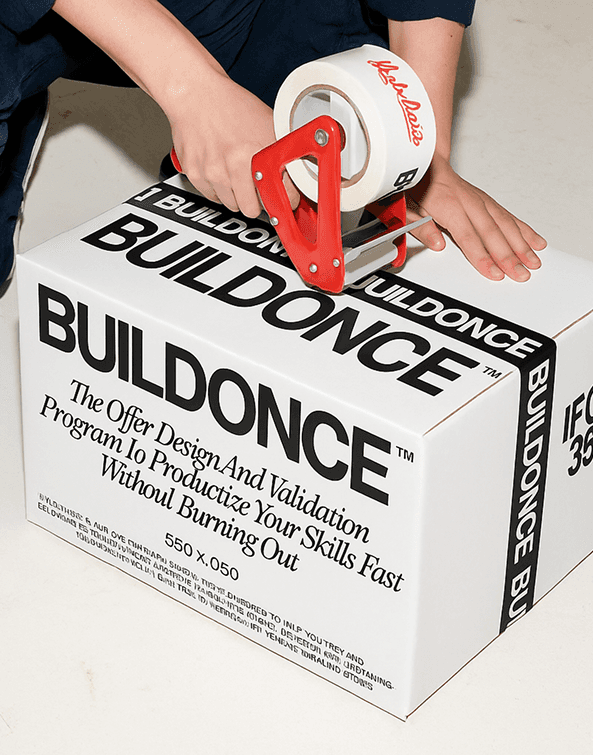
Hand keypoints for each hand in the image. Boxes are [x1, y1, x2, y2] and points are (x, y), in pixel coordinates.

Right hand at [166, 70, 299, 217]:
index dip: (285, 201)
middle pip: (252, 209)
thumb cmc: (232, 106)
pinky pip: (212, 196)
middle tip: (257, 188)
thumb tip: (299, 174)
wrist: (196, 93)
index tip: (285, 202)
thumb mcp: (269, 125)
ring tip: (236, 172)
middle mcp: (234, 165)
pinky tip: (220, 168)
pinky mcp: (195, 174)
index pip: (279, 197)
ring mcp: (213, 172)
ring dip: (236, 195)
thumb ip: (284, 152)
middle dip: (256, 201)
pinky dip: (217, 188)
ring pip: (231, 205)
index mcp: (257, 153)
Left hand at [406, 153, 546, 281]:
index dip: (482, 256)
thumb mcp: (405, 208)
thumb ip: (421, 228)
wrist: (424, 161)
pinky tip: (535, 242)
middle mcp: (467, 202)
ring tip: (533, 262)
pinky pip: (508, 216)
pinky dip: (524, 230)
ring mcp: (479, 200)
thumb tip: (437, 244)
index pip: (467, 236)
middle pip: (492, 232)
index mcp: (447, 205)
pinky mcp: (486, 201)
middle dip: (508, 256)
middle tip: (521, 275)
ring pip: (504, 224)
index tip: (494, 273)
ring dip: (521, 245)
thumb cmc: (413, 186)